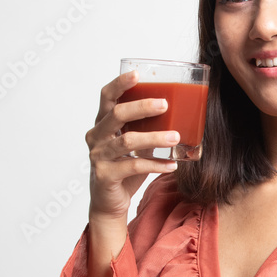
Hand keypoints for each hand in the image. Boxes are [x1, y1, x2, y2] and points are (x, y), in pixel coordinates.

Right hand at [80, 70, 179, 276]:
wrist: (109, 203)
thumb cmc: (123, 168)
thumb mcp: (136, 144)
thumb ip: (148, 128)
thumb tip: (180, 113)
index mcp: (102, 123)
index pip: (106, 97)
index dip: (120, 84)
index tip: (138, 74)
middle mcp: (96, 137)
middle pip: (116, 114)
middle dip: (141, 107)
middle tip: (165, 104)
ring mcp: (98, 157)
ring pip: (127, 142)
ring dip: (154, 138)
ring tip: (176, 136)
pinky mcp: (105, 176)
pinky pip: (133, 167)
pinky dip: (156, 165)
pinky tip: (173, 165)